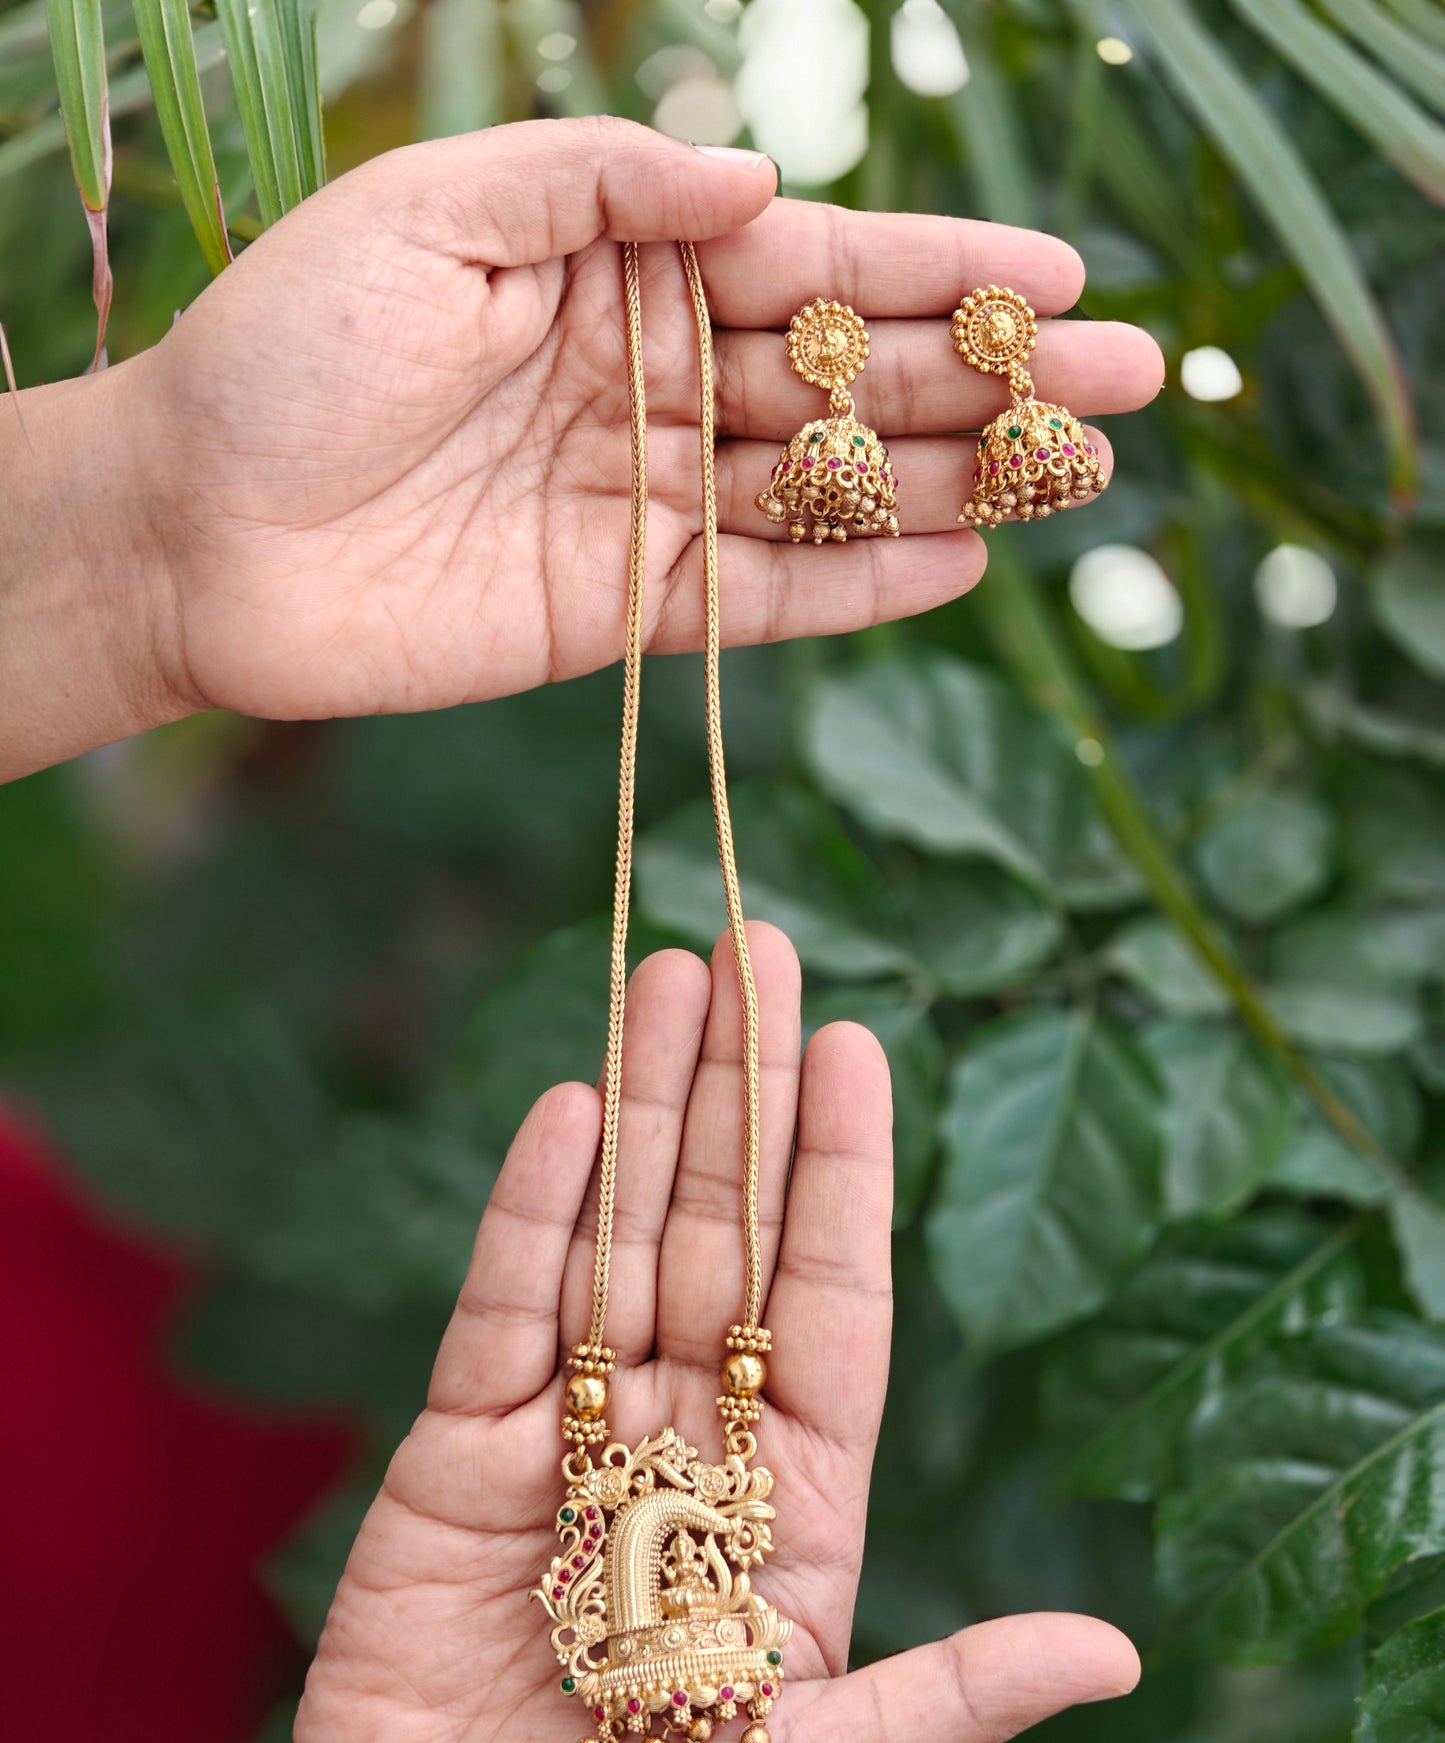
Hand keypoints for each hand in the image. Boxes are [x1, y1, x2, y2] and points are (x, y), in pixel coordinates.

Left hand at [0, 117, 1162, 776]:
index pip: (806, 265)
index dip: (936, 273)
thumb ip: (601, 186)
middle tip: (1126, 385)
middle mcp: (648, 381)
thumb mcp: (434, 213)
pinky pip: (767, 600)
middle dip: (987, 379)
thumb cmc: (289, 350)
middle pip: (847, 377)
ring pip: (829, 489)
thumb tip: (761, 186)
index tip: (1061, 281)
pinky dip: (860, 588)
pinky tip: (962, 566)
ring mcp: (645, 503)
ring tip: (1079, 480)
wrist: (194, 531)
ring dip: (956, 482)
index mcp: (613, 268)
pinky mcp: (625, 613)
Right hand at [217, 925, 1138, 1742]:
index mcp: (788, 1502)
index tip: (858, 1040)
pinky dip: (539, 1205)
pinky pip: (509, 1301)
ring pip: (624, 1234)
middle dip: (746, 1091)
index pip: (829, 1303)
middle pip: (728, 1232)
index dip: (842, 1171)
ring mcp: (573, 1423)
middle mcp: (688, 1437)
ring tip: (669, 973)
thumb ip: (951, 1696)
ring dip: (650, 1104)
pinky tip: (575, 1103)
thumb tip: (1120, 1655)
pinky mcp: (462, 1438)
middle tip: (759, 943)